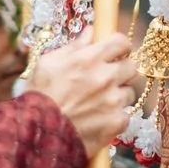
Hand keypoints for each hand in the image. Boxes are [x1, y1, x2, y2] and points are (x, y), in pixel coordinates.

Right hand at [29, 35, 138, 155]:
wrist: (37, 135)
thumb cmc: (38, 97)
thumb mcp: (48, 63)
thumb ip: (74, 46)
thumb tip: (90, 32)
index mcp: (89, 58)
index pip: (121, 42)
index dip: (119, 46)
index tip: (115, 52)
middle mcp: (106, 77)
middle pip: (131, 66)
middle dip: (121, 71)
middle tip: (106, 79)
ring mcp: (113, 101)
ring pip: (129, 92)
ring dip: (117, 96)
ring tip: (98, 103)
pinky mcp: (116, 122)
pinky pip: (125, 115)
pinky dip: (114, 117)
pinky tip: (98, 120)